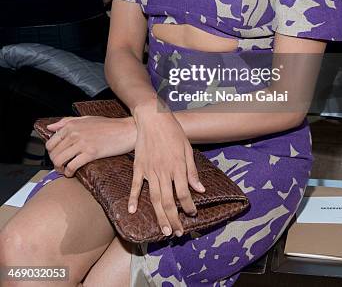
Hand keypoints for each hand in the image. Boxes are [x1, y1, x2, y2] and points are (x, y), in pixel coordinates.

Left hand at [45, 116, 136, 176]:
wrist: (126, 130)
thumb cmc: (108, 125)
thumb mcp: (86, 118)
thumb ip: (66, 121)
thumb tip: (49, 127)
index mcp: (72, 125)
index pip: (50, 143)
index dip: (51, 153)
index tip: (57, 156)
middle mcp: (74, 133)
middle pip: (53, 154)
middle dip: (55, 163)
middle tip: (61, 166)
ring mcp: (82, 143)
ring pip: (60, 161)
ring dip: (60, 169)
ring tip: (65, 170)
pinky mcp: (90, 153)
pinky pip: (72, 166)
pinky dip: (69, 172)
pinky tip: (72, 173)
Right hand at [129, 101, 204, 237]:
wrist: (153, 117)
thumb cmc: (173, 131)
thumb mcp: (187, 148)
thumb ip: (192, 170)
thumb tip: (200, 189)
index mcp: (177, 166)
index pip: (183, 193)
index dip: (188, 206)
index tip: (192, 214)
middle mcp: (163, 171)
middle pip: (168, 200)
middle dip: (174, 219)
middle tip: (177, 233)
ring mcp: (149, 169)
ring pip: (154, 197)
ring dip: (159, 215)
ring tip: (164, 230)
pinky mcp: (138, 166)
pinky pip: (135, 185)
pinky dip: (133, 198)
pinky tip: (132, 211)